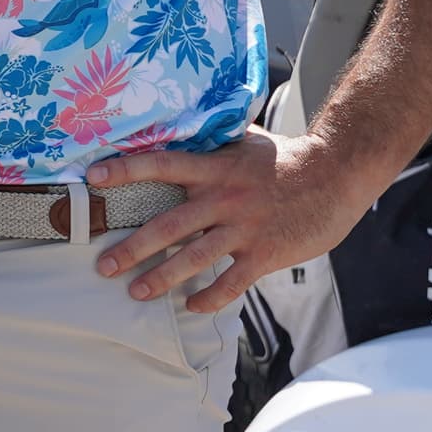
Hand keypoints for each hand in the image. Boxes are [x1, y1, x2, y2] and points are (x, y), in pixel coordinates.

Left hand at [91, 131, 375, 314]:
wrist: (338, 174)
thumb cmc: (288, 157)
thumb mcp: (246, 141)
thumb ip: (213, 141)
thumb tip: (183, 126)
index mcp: (214, 168)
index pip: (161, 164)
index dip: (126, 170)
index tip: (93, 178)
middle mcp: (222, 198)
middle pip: (168, 226)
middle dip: (132, 248)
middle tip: (103, 265)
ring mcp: (243, 228)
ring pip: (194, 259)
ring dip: (162, 278)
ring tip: (136, 292)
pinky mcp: (265, 253)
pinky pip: (231, 282)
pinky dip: (209, 297)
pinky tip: (192, 306)